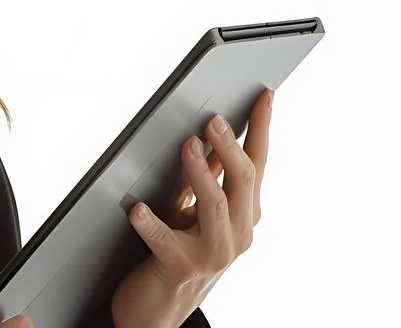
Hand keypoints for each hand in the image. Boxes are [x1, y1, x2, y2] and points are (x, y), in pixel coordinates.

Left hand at [110, 87, 273, 327]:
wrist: (158, 310)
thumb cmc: (178, 252)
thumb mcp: (200, 211)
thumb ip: (212, 176)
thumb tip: (217, 131)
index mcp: (246, 214)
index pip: (258, 163)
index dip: (262, 128)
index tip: (265, 94)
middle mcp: (238, 234)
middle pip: (243, 181)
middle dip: (230, 147)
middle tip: (213, 119)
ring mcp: (213, 254)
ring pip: (216, 206)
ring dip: (201, 173)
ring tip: (187, 146)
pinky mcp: (181, 268)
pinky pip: (165, 240)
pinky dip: (150, 221)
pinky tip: (136, 207)